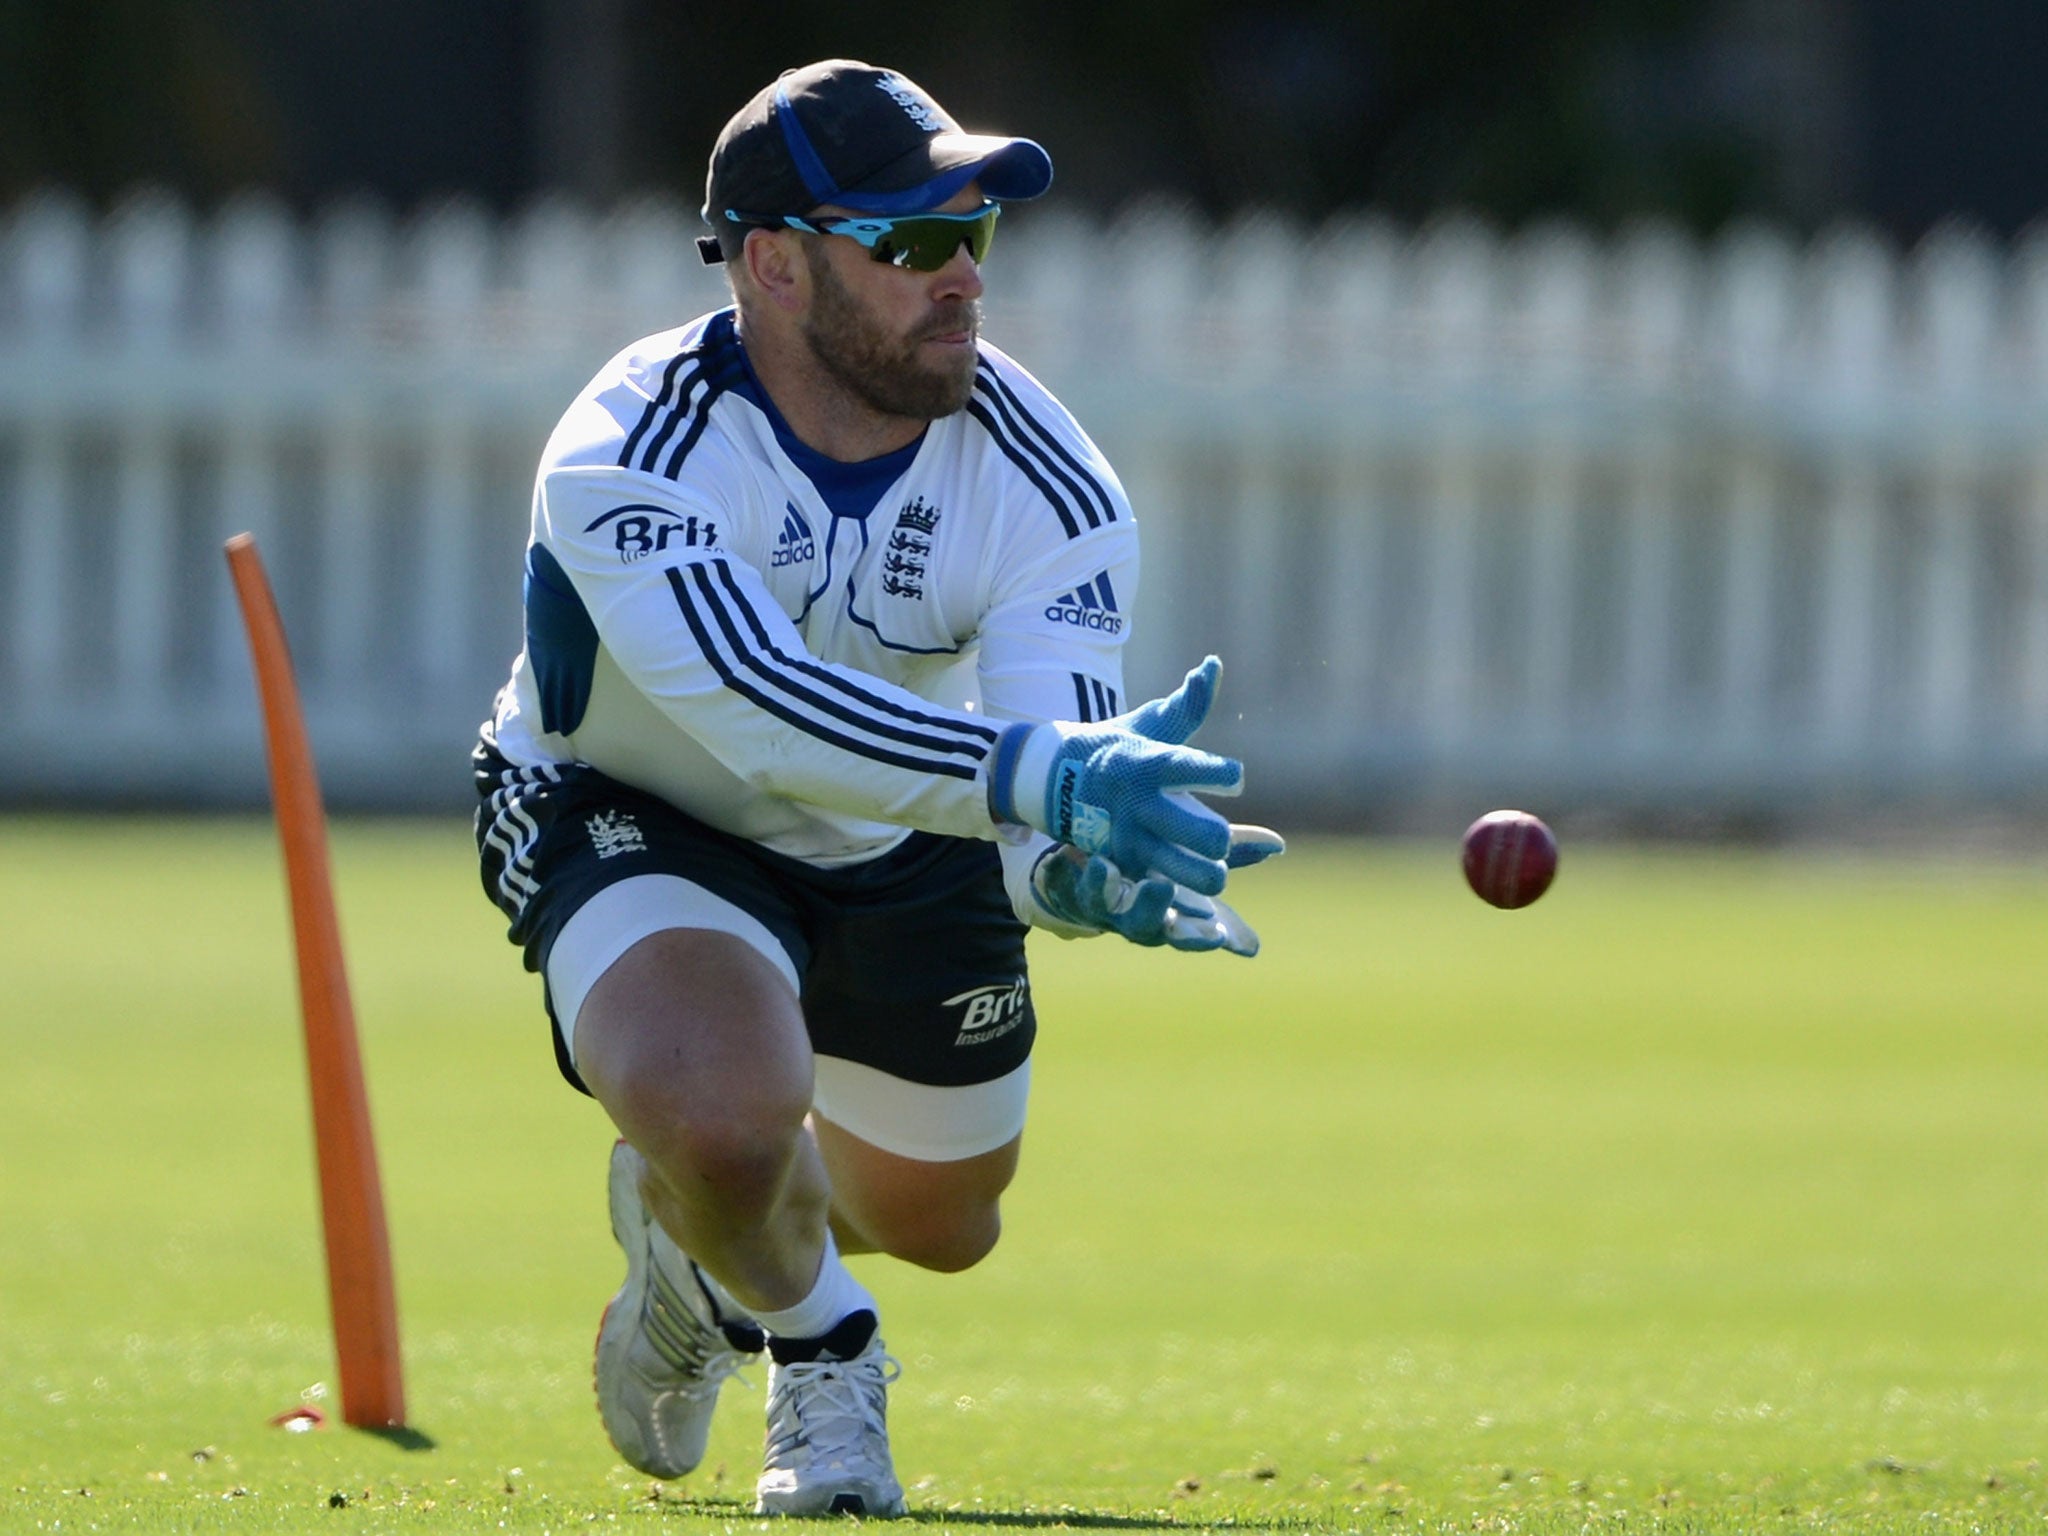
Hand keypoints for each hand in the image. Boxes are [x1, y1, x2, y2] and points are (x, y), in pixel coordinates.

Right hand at [988, 657, 1241, 893]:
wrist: (1050, 782)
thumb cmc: (1115, 747)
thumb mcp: (1147, 724)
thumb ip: (1188, 704)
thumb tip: (1214, 665)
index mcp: (1147, 764)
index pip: (1191, 768)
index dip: (1223, 775)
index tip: (1235, 778)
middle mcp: (1139, 804)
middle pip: (1205, 836)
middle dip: (1221, 839)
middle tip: (1218, 835)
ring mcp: (1128, 839)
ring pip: (1190, 874)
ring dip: (1210, 874)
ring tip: (1210, 864)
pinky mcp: (1121, 865)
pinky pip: (1163, 891)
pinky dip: (1181, 894)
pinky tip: (1185, 885)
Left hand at [1031, 847, 1264, 955]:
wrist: (1092, 860)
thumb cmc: (1154, 865)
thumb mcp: (1194, 857)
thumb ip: (1233, 851)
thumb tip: (1278, 845)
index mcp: (1167, 917)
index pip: (1188, 936)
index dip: (1200, 936)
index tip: (1217, 932)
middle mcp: (1132, 917)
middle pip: (1145, 928)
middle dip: (1154, 912)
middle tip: (1163, 888)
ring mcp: (1099, 905)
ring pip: (1103, 909)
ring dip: (1109, 892)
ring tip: (1118, 870)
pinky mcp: (1068, 886)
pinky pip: (1066, 885)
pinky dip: (1070, 875)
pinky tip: (1076, 859)